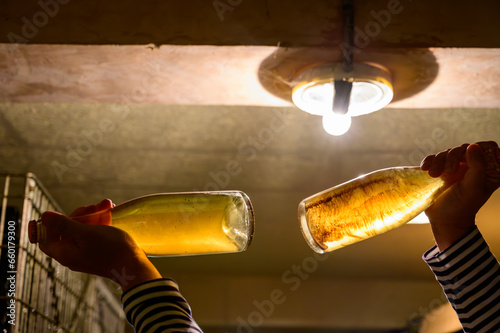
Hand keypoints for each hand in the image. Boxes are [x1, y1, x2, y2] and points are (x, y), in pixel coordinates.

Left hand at [38, 201, 161, 290]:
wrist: (132, 265)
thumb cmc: (109, 249)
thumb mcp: (86, 233)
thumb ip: (64, 224)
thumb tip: (44, 216)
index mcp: (64, 253)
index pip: (46, 238)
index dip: (52, 225)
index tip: (65, 215)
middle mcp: (71, 255)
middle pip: (66, 231)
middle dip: (81, 215)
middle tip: (95, 206)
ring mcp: (85, 254)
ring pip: (82, 230)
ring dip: (93, 216)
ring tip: (108, 205)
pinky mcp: (97, 253)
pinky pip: (92, 235)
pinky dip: (99, 224)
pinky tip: (110, 213)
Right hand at [420, 141, 499, 250]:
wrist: (443, 219)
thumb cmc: (462, 207)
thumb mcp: (473, 187)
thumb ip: (477, 167)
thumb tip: (473, 146)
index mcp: (487, 170)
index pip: (487, 148)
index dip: (477, 148)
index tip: (466, 159)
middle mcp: (472, 166)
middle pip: (464, 148)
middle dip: (453, 157)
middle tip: (448, 172)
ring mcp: (456, 166)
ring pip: (448, 152)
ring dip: (439, 161)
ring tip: (434, 175)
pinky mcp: (441, 168)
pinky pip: (434, 157)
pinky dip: (429, 161)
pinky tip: (425, 169)